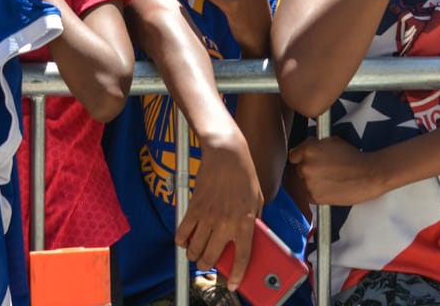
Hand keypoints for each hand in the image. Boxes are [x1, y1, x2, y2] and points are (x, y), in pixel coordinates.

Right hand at [176, 127, 262, 290]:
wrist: (226, 155)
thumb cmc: (244, 175)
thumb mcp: (258, 199)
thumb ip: (254, 220)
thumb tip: (251, 238)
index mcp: (246, 221)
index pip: (242, 255)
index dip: (237, 274)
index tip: (234, 283)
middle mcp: (226, 222)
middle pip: (212, 257)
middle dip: (208, 265)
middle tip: (208, 263)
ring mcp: (208, 216)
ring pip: (195, 249)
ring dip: (194, 256)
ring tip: (197, 253)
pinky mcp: (194, 208)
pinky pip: (182, 233)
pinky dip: (181, 241)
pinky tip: (185, 240)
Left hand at [289, 136, 385, 204]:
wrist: (368, 175)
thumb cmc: (353, 157)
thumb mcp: (332, 142)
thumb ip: (315, 145)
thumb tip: (306, 149)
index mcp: (309, 150)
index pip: (293, 155)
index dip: (301, 157)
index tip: (307, 160)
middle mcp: (305, 166)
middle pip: (297, 169)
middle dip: (307, 169)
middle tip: (322, 170)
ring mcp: (308, 183)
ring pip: (302, 182)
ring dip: (311, 181)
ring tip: (328, 179)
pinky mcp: (314, 197)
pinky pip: (307, 194)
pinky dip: (315, 192)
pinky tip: (328, 187)